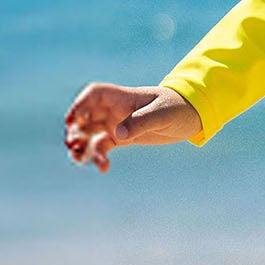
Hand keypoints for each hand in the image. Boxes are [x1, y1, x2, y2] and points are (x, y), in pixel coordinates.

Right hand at [62, 83, 200, 169]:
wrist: (191, 116)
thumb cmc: (177, 107)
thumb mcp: (162, 114)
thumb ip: (140, 122)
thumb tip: (118, 134)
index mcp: (122, 97)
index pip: (94, 95)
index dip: (79, 105)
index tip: (72, 120)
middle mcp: (115, 109)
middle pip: (85, 116)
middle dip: (75, 130)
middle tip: (73, 145)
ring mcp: (116, 123)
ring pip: (90, 134)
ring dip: (81, 145)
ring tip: (78, 160)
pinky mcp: (122, 138)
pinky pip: (102, 147)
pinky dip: (98, 157)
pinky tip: (103, 168)